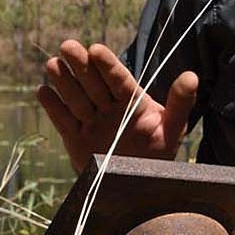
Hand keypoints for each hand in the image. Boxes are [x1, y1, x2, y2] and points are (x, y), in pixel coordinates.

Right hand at [35, 39, 198, 173]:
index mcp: (131, 100)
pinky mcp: (75, 138)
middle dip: (80, 66)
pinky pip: (63, 120)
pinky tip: (44, 92)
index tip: (96, 50)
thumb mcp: (173, 128)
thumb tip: (191, 76)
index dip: (107, 66)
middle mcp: (108, 107)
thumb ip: (180, 103)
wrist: (137, 187)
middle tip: (68, 46)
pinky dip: (53, 108)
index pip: (118, 80)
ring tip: (53, 65)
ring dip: (64, 82)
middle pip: (92, 83)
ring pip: (76, 98)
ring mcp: (91, 121)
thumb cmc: (158, 154)